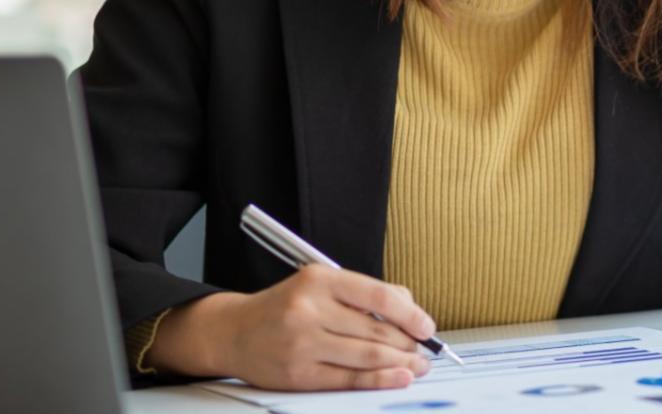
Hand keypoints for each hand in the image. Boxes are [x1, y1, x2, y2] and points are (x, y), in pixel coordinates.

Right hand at [149, 265, 436, 389]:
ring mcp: (303, 344)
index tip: (427, 327)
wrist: (234, 332)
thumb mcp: (321, 285)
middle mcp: (310, 310)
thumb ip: (364, 294)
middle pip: (377, 332)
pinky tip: (398, 378)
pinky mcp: (299, 374)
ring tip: (417, 366)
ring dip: (401, 364)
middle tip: (426, 352)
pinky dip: (380, 380)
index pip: (379, 297)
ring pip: (367, 357)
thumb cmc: (286, 307)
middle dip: (410, 345)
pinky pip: (349, 380)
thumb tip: (411, 310)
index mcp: (320, 280)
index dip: (411, 314)